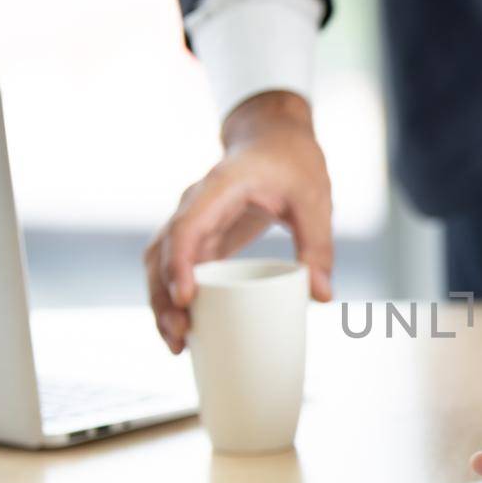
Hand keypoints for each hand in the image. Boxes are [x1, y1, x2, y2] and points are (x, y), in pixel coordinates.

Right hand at [145, 91, 332, 351]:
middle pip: (163, 253)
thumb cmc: (292, 163)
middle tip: (179, 337)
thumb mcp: (314, 199)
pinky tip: (185, 328)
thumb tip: (321, 297)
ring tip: (177, 344)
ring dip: (161, 302)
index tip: (186, 299)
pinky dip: (174, 296)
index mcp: (218, 188)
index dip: (181, 264)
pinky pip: (175, 267)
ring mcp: (192, 220)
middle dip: (164, 297)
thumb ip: (318, 246)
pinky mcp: (199, 236)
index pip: (187, 227)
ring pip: (160, 263)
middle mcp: (194, 204)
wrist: (274, 138)